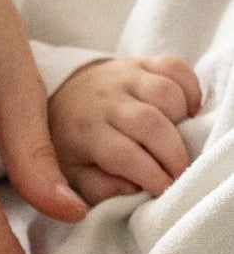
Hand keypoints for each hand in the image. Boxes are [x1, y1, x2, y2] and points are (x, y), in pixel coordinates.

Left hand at [47, 54, 200, 203]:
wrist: (62, 94)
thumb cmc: (74, 142)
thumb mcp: (74, 172)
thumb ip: (101, 189)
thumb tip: (134, 190)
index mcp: (86, 131)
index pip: (124, 155)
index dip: (151, 175)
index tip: (166, 190)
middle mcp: (105, 100)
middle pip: (150, 123)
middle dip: (174, 154)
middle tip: (181, 171)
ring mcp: (124, 76)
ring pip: (166, 92)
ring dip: (182, 119)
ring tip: (180, 137)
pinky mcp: (141, 62)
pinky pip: (175, 67)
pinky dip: (190, 88)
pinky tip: (186, 110)